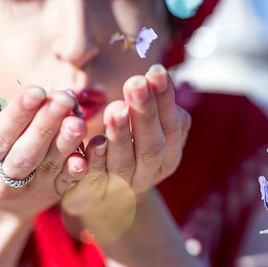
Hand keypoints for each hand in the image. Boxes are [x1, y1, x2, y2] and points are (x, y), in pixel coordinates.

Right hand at [0, 87, 87, 217]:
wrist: (0, 199)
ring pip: (49, 166)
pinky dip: (79, 164)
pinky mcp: (53, 193)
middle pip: (25, 154)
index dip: (16, 115)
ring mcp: (30, 190)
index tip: (36, 91)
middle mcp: (2, 182)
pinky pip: (68, 180)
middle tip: (63, 99)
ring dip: (66, 141)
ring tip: (78, 120)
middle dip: (45, 125)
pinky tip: (92, 147)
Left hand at [62, 65, 189, 236]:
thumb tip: (158, 76)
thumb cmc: (129, 147)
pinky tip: (94, 141)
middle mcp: (149, 173)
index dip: (165, 100)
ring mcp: (124, 188)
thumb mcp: (147, 127)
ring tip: (116, 107)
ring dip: (121, 135)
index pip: (173, 126)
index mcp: (169, 155)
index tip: (156, 71)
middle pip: (151, 146)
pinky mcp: (95, 195)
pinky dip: (96, 160)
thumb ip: (154, 106)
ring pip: (125, 163)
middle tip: (135, 82)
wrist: (105, 195)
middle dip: (145, 113)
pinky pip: (96, 179)